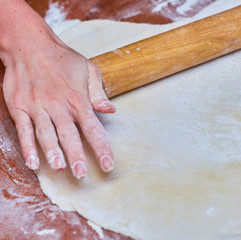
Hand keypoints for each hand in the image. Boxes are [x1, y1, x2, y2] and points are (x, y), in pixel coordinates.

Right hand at [0, 2, 115, 178]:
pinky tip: (34, 162)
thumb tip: (111, 110)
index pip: (93, 128)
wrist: (30, 44)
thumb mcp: (88, 70)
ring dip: (53, 152)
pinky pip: (24, 130)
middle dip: (77, 156)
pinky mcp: (20, 107)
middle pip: (69, 135)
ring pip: (46, 134)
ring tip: (60, 169)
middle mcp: (59, 105)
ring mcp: (38, 107)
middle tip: (82, 174)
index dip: (101, 148)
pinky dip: (28, 147)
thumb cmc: (63, 59)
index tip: (108, 165)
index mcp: (78, 99)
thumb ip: (98, 93)